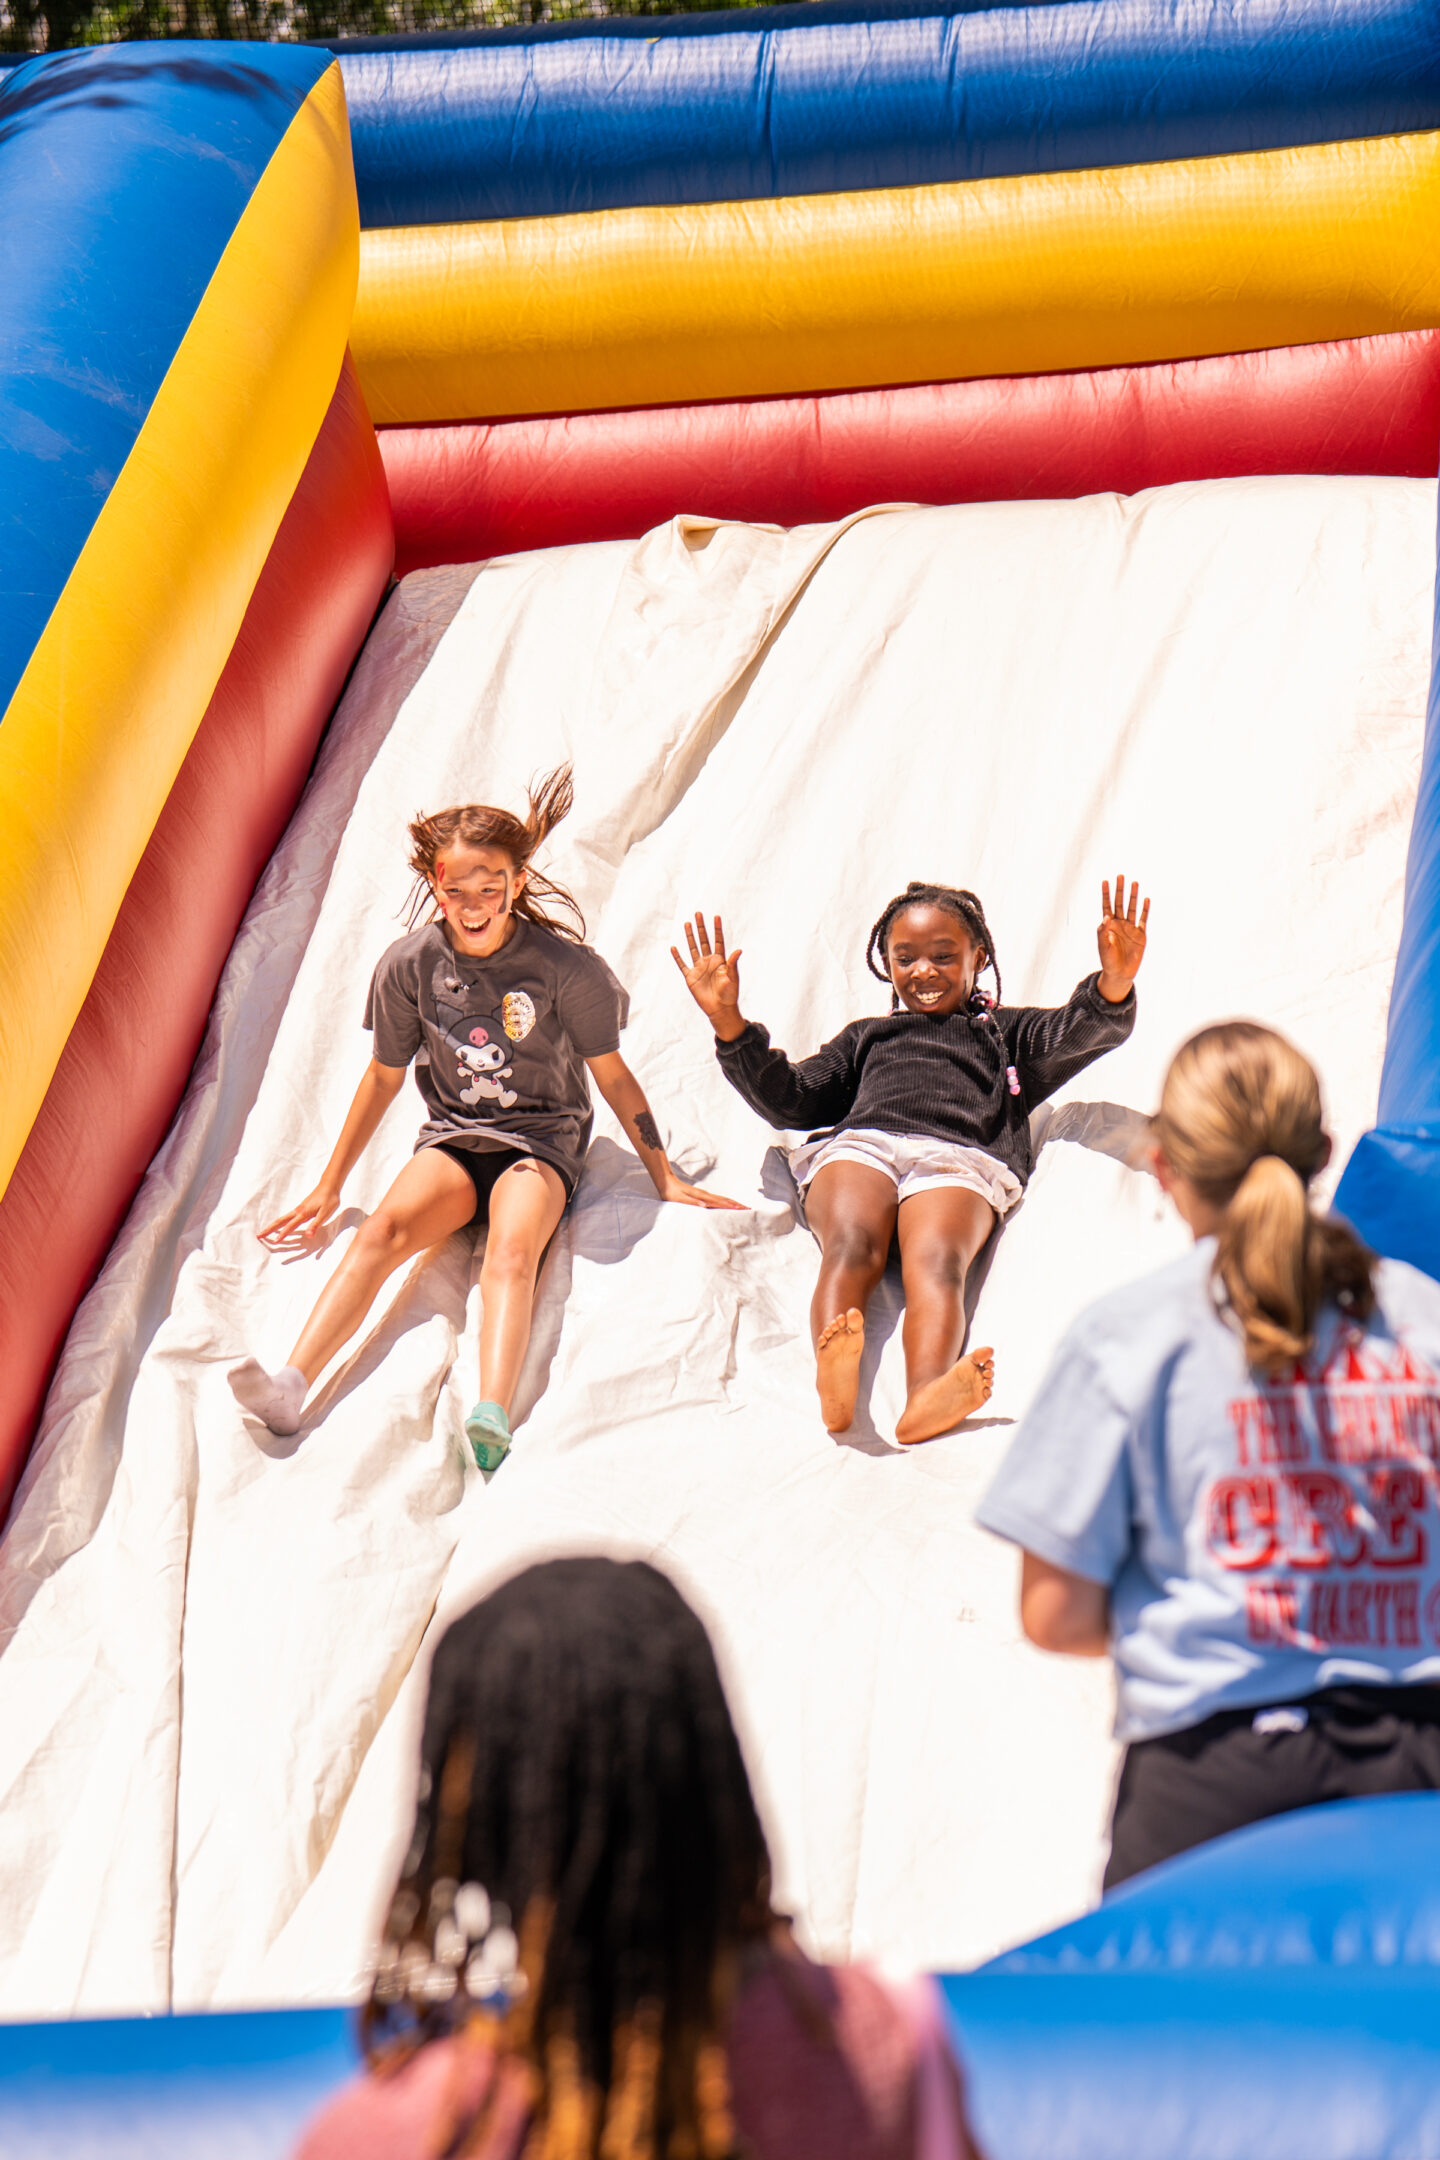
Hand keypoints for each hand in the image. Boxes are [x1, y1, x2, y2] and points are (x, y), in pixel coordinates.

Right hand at [259, 1183, 340, 1250]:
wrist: (329, 1185)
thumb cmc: (329, 1200)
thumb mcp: (325, 1214)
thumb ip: (315, 1225)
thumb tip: (308, 1236)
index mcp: (303, 1213)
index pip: (290, 1226)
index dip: (283, 1235)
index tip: (274, 1242)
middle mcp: (298, 1211)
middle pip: (280, 1221)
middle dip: (269, 1229)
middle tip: (259, 1236)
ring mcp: (298, 1209)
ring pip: (282, 1219)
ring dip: (272, 1226)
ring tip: (264, 1232)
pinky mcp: (300, 1208)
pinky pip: (286, 1217)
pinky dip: (279, 1222)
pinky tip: (279, 1225)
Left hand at [658, 1174, 746, 1210]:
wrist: (666, 1182)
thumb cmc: (672, 1193)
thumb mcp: (680, 1199)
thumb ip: (692, 1202)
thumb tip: (705, 1205)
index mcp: (702, 1197)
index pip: (720, 1203)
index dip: (732, 1206)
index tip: (742, 1209)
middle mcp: (706, 1195)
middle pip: (725, 1200)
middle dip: (737, 1205)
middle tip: (749, 1208)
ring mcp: (704, 1194)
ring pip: (722, 1199)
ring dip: (733, 1203)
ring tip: (742, 1206)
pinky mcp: (702, 1195)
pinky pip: (717, 1199)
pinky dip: (725, 1202)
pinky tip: (727, 1204)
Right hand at [671, 912, 744, 1039]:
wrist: (720, 1009)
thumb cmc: (729, 994)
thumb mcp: (733, 978)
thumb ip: (733, 963)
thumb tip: (738, 950)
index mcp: (720, 960)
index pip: (718, 941)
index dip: (717, 929)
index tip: (716, 916)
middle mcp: (709, 961)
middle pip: (703, 941)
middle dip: (701, 927)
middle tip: (698, 913)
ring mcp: (699, 968)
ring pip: (693, 948)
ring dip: (690, 936)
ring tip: (687, 924)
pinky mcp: (691, 977)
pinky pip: (682, 965)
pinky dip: (678, 957)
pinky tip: (674, 947)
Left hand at [1097, 874, 1149, 999]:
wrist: (1120, 973)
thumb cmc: (1108, 961)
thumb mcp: (1103, 947)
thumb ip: (1103, 933)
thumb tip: (1106, 917)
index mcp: (1108, 925)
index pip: (1106, 906)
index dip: (1105, 894)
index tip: (1105, 881)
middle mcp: (1119, 924)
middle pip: (1119, 903)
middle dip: (1120, 890)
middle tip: (1120, 876)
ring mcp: (1130, 928)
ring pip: (1132, 908)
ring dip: (1133, 896)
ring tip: (1134, 883)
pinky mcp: (1140, 934)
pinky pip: (1143, 919)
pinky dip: (1144, 910)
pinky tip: (1146, 899)